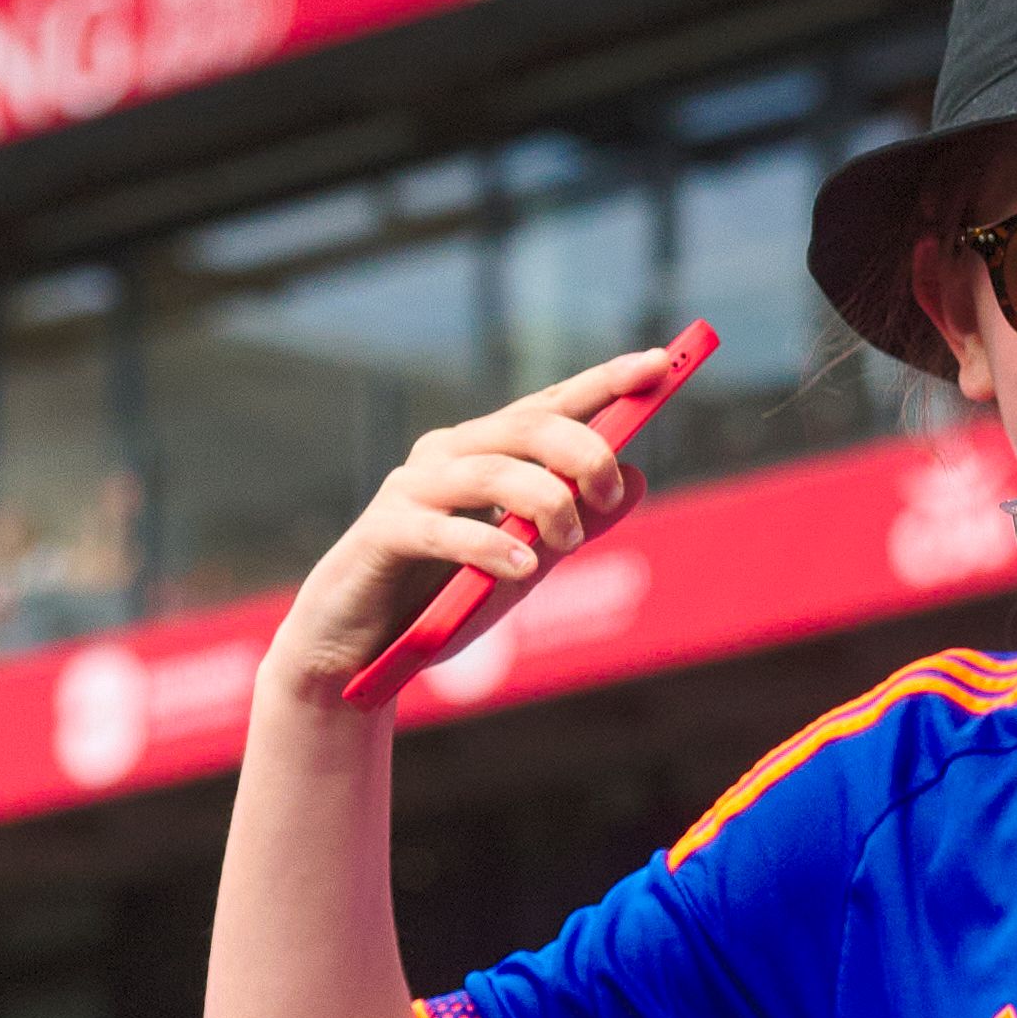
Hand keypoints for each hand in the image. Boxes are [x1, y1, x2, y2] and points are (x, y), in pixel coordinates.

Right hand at [258, 352, 663, 706]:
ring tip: (568, 543)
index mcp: (484, 451)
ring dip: (545, 504)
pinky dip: (491, 547)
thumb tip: (638, 479)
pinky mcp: (383, 532)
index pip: (550, 404)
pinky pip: (445, 530)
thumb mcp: (527, 563)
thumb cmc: (442, 600)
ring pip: (492, 471)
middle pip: (527, 427)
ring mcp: (411, 489)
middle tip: (610, 493)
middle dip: (584, 451)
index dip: (603, 382)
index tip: (656, 366)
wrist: (361, 651)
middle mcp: (448, 455)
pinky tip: (521, 569)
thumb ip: (577, 523)